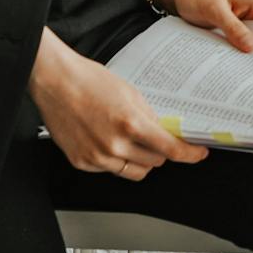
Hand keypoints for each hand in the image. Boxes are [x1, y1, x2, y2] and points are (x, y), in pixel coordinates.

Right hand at [29, 30, 207, 179]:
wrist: (55, 82)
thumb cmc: (88, 80)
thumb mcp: (129, 92)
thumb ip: (148, 115)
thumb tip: (164, 131)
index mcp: (130, 123)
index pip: (170, 149)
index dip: (189, 154)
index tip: (198, 154)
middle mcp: (114, 145)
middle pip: (155, 162)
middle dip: (162, 152)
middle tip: (159, 139)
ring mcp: (97, 157)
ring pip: (134, 172)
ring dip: (142, 160)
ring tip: (135, 142)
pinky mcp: (82, 162)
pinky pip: (110, 170)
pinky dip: (116, 160)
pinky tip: (110, 141)